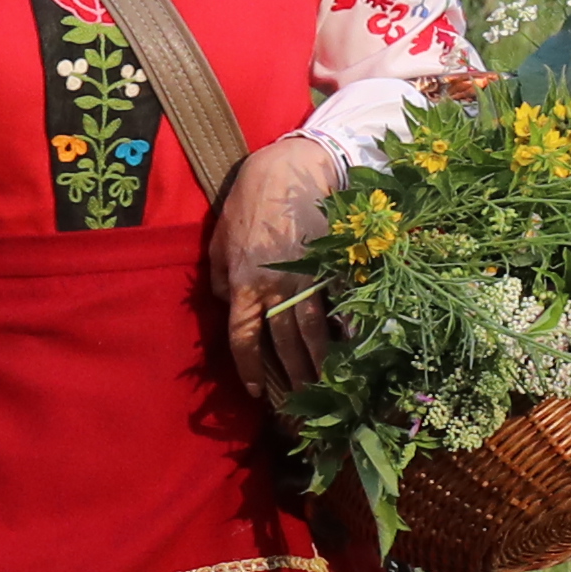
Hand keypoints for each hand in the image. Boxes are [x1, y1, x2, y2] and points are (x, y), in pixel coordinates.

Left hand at [211, 132, 349, 389]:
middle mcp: (275, 287)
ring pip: (313, 331)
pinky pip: (338, 305)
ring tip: (326, 384)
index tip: (256, 391)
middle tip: (301, 401)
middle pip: (283, 343)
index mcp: (243, 283)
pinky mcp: (332, 266)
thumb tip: (227, 302)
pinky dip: (344, 330)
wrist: (290, 169)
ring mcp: (307, 278)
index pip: (244, 339)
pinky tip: (350, 349)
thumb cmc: (249, 201)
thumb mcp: (219, 238)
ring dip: (320, 362)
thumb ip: (220, 276)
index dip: (249, 368)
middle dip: (292, 376)